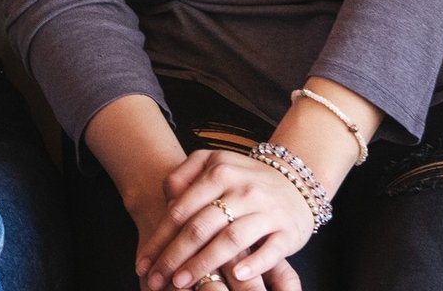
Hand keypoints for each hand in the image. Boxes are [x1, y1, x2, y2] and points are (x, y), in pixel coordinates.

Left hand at [138, 150, 313, 290]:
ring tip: (183, 283)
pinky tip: (235, 277)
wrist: (297, 181)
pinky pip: (270, 250)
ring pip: (230, 239)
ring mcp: (267, 210)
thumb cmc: (244, 179)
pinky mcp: (288, 230)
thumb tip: (165, 200)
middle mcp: (242, 189)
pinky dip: (253, 264)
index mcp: (218, 171)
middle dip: (174, 256)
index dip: (160, 238)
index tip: (144, 263)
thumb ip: (185, 176)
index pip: (181, 210)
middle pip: (200, 226)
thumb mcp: (213, 164)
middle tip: (157, 280)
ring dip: (204, 263)